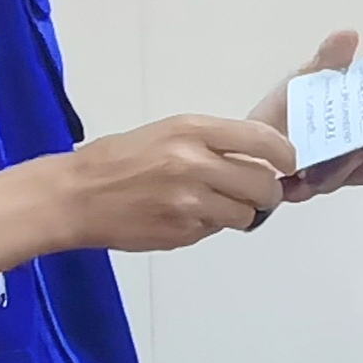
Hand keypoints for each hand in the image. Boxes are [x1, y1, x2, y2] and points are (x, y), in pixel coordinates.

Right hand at [57, 113, 301, 251]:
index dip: (284, 155)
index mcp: (193, 131)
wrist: (75, 196)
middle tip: (256, 192)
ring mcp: (190, 202)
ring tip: (214, 205)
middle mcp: (196, 164)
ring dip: (239, 212)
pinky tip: (184, 216)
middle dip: (266, 191)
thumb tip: (256, 158)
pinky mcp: (182, 232)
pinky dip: (209, 225)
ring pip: (245, 214)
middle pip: (263, 184)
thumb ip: (212, 142)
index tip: (288, 163)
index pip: (262, 141)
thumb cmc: (118, 159)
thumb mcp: (168, 133)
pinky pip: (215, 231)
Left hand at [247, 32, 362, 205]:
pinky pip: (316, 187)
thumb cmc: (282, 112)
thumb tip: (349, 34)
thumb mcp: (307, 78)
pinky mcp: (298, 186)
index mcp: (358, 136)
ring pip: (355, 175)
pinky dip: (321, 177)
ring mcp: (326, 175)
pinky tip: (319, 169)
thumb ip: (329, 61)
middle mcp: (348, 160)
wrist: (243, 138)